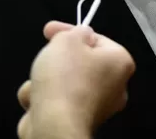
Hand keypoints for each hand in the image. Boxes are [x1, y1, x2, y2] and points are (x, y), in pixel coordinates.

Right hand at [17, 22, 135, 138]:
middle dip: (57, 59)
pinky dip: (42, 100)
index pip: (96, 38)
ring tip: (38, 83)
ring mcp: (95, 107)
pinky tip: (35, 101)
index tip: (49, 30)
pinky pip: (56, 102)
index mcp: (120, 62)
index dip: (70, 31)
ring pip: (64, 82)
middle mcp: (114, 86)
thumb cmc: (65, 78)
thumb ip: (75, 31)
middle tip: (45, 55)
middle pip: (80, 62)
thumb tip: (81, 34)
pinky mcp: (75, 121)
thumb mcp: (68, 39)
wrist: (54, 125)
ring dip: (45, 80)